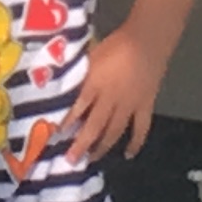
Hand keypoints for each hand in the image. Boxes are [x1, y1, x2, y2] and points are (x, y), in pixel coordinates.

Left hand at [58, 32, 163, 164]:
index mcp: (95, 84)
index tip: (54, 137)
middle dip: (81, 144)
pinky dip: (135, 143)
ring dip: (102, 147)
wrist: (147, 40)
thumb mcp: (91, 56)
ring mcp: (130, 105)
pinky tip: (128, 154)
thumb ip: (80, 75)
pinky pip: (140, 129)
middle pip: (94, 126)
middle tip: (70, 160)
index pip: (77, 108)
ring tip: (91, 159)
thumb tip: (64, 88)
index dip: (66, 124)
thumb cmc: (116, 44)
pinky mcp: (145, 106)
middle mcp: (111, 99)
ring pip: (114, 131)